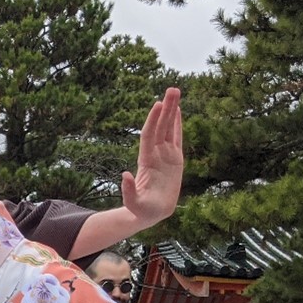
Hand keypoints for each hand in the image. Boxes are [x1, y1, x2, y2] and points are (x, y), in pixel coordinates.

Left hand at [120, 87, 182, 226]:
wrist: (149, 214)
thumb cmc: (141, 210)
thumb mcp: (133, 203)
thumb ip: (128, 191)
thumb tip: (124, 175)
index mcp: (147, 162)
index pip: (150, 136)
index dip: (154, 120)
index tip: (157, 104)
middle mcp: (156, 155)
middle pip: (161, 127)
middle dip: (166, 108)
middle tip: (172, 89)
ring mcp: (165, 156)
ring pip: (169, 129)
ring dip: (172, 111)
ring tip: (175, 91)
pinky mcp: (174, 160)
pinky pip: (177, 138)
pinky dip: (177, 124)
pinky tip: (178, 110)